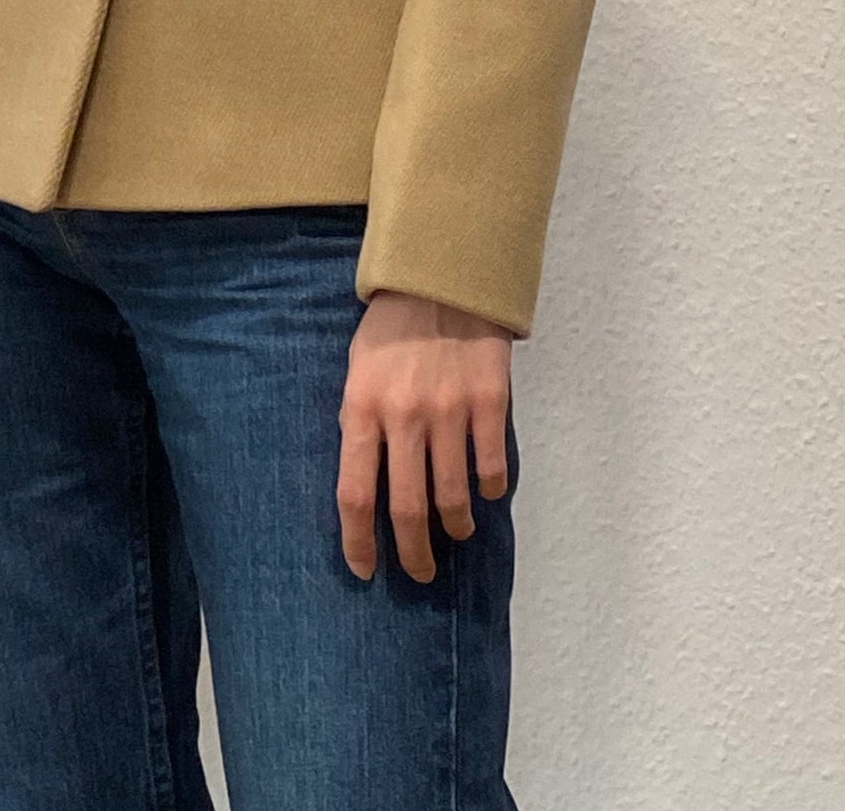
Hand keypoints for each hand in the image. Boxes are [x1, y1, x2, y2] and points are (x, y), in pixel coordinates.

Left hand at [337, 289, 512, 582]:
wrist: (442, 272)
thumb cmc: (392, 325)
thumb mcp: (358, 369)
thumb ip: (362, 422)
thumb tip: (369, 483)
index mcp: (361, 407)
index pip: (354, 494)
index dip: (358, 542)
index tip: (364, 570)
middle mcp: (404, 416)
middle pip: (407, 508)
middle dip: (414, 553)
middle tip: (420, 572)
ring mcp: (450, 410)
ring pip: (453, 496)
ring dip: (455, 526)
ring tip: (456, 532)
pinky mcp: (489, 401)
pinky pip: (491, 466)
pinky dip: (489, 489)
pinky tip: (485, 492)